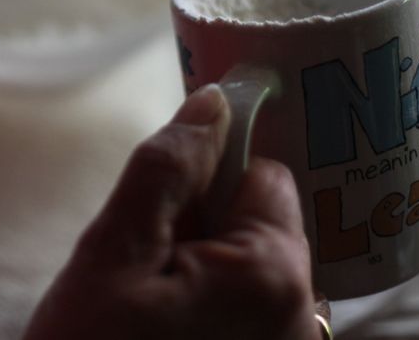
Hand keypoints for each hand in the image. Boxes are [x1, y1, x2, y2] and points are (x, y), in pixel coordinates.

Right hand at [23, 86, 325, 339]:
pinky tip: (169, 329)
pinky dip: (215, 306)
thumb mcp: (113, 252)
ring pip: (254, 268)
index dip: (211, 178)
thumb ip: (167, 168)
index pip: (266, 175)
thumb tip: (214, 101)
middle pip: (263, 223)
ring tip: (151, 306)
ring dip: (206, 268)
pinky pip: (253, 312)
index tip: (166, 208)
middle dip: (206, 227)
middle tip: (146, 267)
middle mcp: (305, 316)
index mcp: (275, 272)